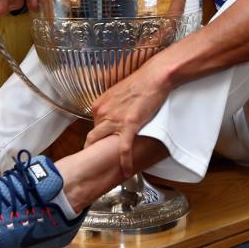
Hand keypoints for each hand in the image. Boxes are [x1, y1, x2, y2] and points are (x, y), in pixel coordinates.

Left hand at [85, 59, 172, 177]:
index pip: (94, 126)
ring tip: (106, 169)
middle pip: (94, 137)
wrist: (154, 76)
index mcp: (99, 105)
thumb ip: (113, 105)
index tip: (102, 143)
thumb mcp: (119, 92)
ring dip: (104, 156)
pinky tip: (126, 171)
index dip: (99, 136)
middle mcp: (103, 112)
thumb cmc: (141, 81)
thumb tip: (115, 115)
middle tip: (96, 161)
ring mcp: (115, 119)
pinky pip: (124, 148)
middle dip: (94, 150)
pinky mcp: (130, 125)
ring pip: (102, 143)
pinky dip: (124, 161)